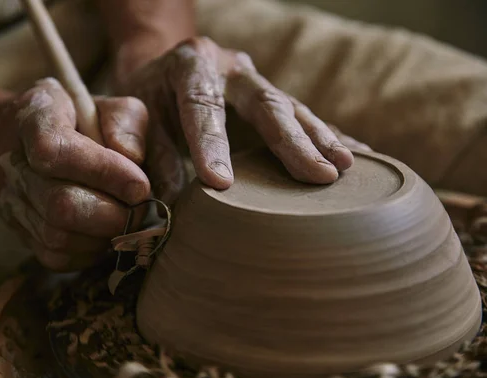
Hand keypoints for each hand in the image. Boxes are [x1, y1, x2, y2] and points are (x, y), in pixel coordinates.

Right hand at [0, 78, 149, 270]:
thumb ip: (124, 121)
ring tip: (124, 219)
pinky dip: (89, 252)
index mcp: (33, 118)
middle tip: (138, 208)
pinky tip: (105, 232)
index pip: (56, 153)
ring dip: (103, 235)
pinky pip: (56, 257)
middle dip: (111, 214)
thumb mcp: (104, 103)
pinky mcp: (20, 232)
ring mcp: (11, 201)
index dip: (103, 172)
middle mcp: (12, 164)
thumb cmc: (75, 118)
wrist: (19, 137)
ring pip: (57, 237)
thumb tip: (133, 158)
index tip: (140, 185)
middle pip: (58, 205)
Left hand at [114, 37, 354, 204]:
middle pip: (266, 102)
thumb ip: (146, 150)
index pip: (202, 104)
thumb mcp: (134, 116)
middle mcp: (232, 69)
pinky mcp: (272, 101)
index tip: (220, 184)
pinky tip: (358, 157)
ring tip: (345, 168)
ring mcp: (257, 83)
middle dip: (292, 141)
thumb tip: (159, 198)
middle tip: (318, 175)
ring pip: (293, 109)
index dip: (211, 143)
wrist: (164, 73)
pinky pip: (304, 119)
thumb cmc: (147, 99)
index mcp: (190, 64)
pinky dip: (328, 139)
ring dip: (320, 140)